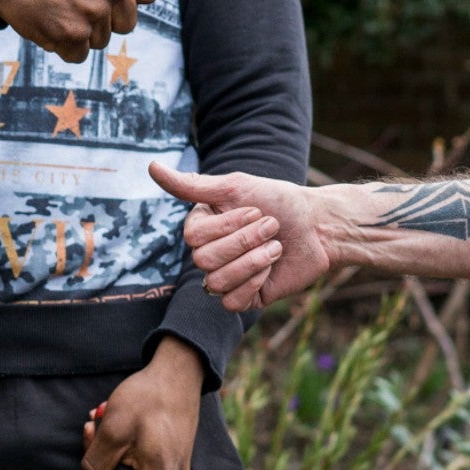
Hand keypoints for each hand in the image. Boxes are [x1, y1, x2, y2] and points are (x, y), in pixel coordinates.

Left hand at [82, 336, 203, 469]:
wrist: (177, 371)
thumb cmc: (147, 398)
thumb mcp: (114, 428)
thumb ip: (97, 463)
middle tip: (91, 441)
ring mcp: (175, 466)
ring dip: (113, 458)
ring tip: (99, 424)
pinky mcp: (171, 453)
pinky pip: (144, 463)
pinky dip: (125, 449)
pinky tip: (112, 422)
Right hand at [152, 163, 328, 311]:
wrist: (319, 227)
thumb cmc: (279, 201)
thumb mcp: (236, 187)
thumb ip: (193, 185)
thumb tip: (150, 166)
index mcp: (203, 227)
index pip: (193, 237)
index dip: (228, 226)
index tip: (256, 210)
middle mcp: (210, 252)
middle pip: (204, 260)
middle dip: (245, 242)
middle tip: (272, 227)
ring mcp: (227, 277)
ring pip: (217, 282)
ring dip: (254, 261)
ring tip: (275, 247)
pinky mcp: (245, 298)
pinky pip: (231, 303)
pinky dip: (255, 283)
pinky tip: (271, 269)